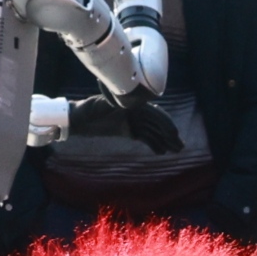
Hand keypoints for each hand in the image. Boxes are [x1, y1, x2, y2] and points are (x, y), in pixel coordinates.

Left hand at [64, 93, 182, 153]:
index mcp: (131, 104)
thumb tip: (124, 106)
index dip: (165, 123)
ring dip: (164, 141)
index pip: (153, 113)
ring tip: (175, 150)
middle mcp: (134, 111)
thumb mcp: (98, 106)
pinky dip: (153, 144)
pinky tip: (161, 152)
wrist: (76, 119)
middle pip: (156, 123)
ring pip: (152, 131)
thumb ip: (112, 106)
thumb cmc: (86, 110)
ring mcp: (132, 120)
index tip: (174, 133)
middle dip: (169, 135)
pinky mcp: (128, 130)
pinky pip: (144, 137)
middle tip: (180, 146)